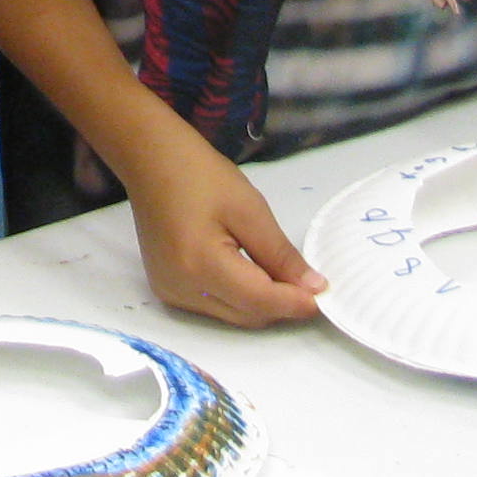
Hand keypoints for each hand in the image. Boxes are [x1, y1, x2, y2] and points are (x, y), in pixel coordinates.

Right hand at [127, 130, 326, 326]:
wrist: (151, 160)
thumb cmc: (201, 175)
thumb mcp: (250, 210)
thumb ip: (280, 255)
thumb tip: (313, 287)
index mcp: (200, 265)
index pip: (259, 301)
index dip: (295, 302)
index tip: (324, 294)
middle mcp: (181, 289)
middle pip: (246, 315)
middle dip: (280, 305)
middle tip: (308, 283)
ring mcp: (170, 291)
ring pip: (231, 315)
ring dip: (260, 303)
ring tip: (279, 274)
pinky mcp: (167, 288)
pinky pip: (213, 306)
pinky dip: (237, 297)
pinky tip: (248, 273)